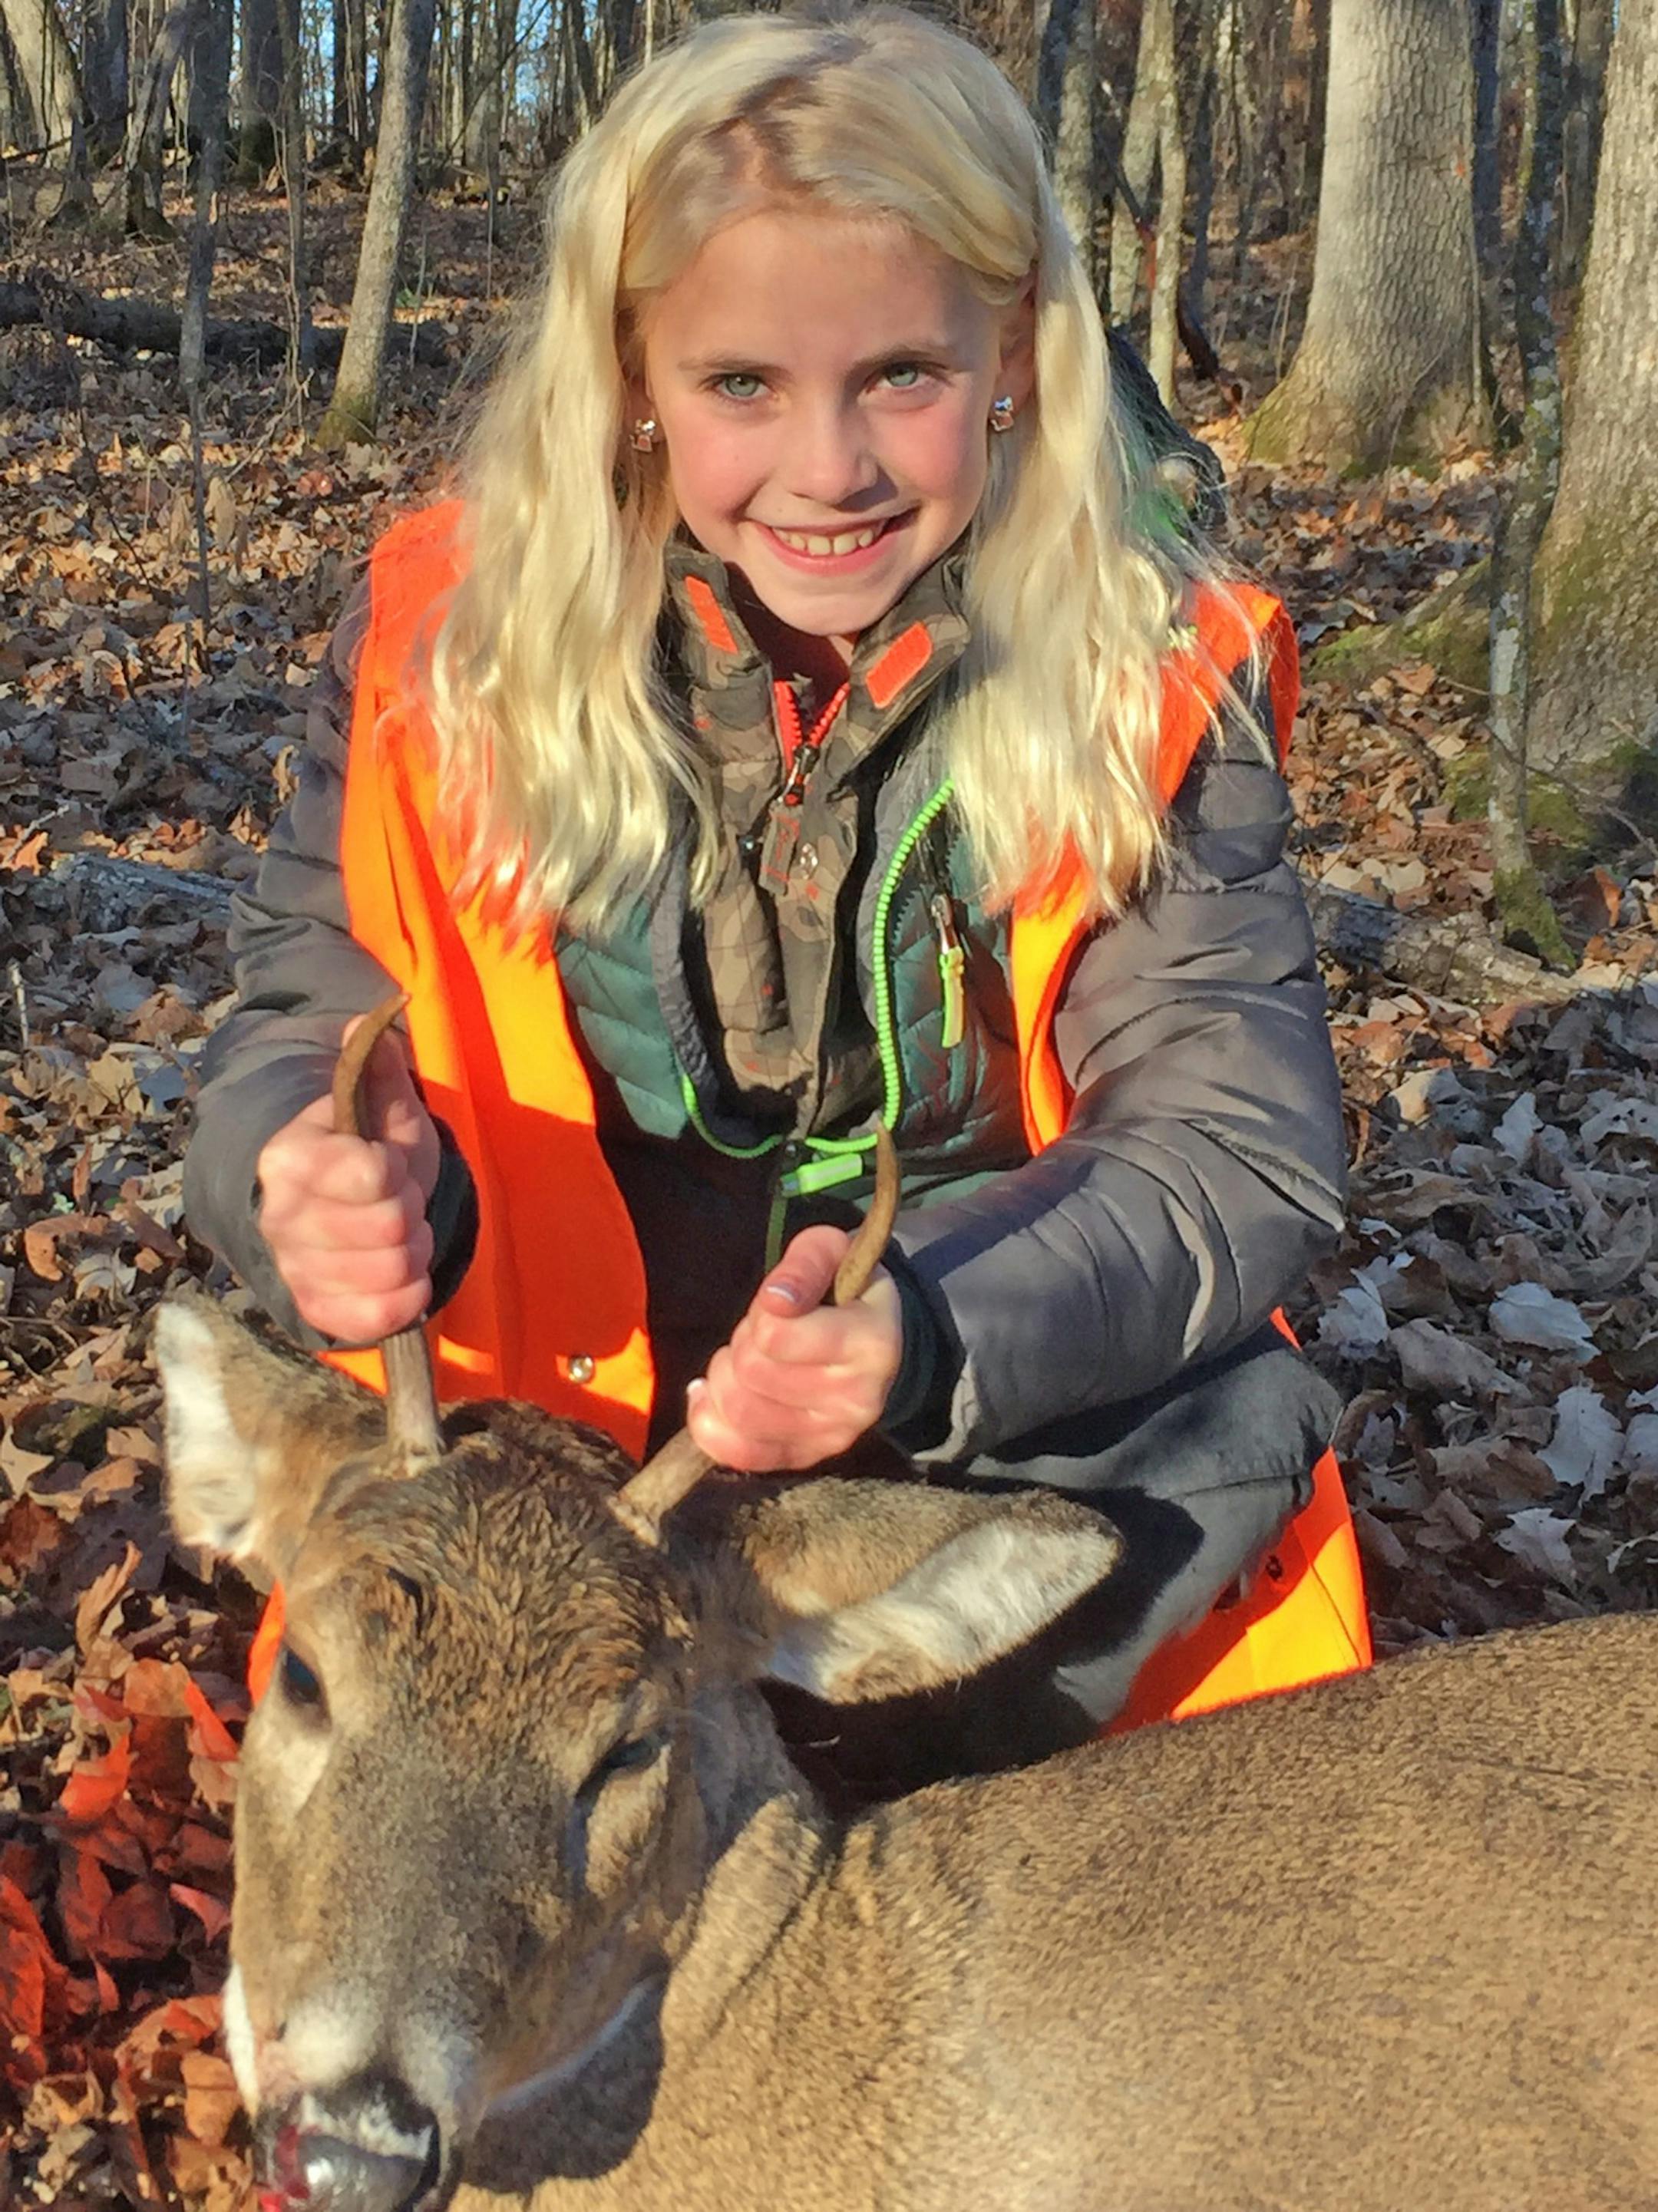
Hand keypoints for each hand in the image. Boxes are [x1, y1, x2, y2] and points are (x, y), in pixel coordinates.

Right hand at [255, 1017, 440, 1340]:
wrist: (337, 1205)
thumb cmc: (366, 1148)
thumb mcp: (382, 1105)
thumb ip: (377, 1065)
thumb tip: (371, 1021)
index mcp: (289, 1158)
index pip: (372, 1176)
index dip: (397, 1171)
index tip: (387, 1163)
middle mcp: (279, 1217)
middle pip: (391, 1229)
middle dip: (411, 1212)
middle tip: (398, 1202)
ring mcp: (295, 1269)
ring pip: (393, 1273)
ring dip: (412, 1253)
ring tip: (396, 1234)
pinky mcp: (316, 1312)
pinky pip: (379, 1320)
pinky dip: (404, 1298)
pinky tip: (396, 1275)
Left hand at [685, 1226, 902, 1472]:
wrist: (876, 1342)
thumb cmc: (845, 1290)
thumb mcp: (832, 1252)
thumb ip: (803, 1264)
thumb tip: (774, 1301)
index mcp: (871, 1343)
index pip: (774, 1336)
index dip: (761, 1313)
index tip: (778, 1305)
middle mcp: (858, 1399)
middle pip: (751, 1372)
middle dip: (742, 1343)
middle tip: (762, 1333)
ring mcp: (834, 1436)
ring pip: (738, 1412)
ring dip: (726, 1378)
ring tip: (748, 1360)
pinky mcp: (807, 1457)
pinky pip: (737, 1453)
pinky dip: (710, 1421)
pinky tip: (714, 1395)